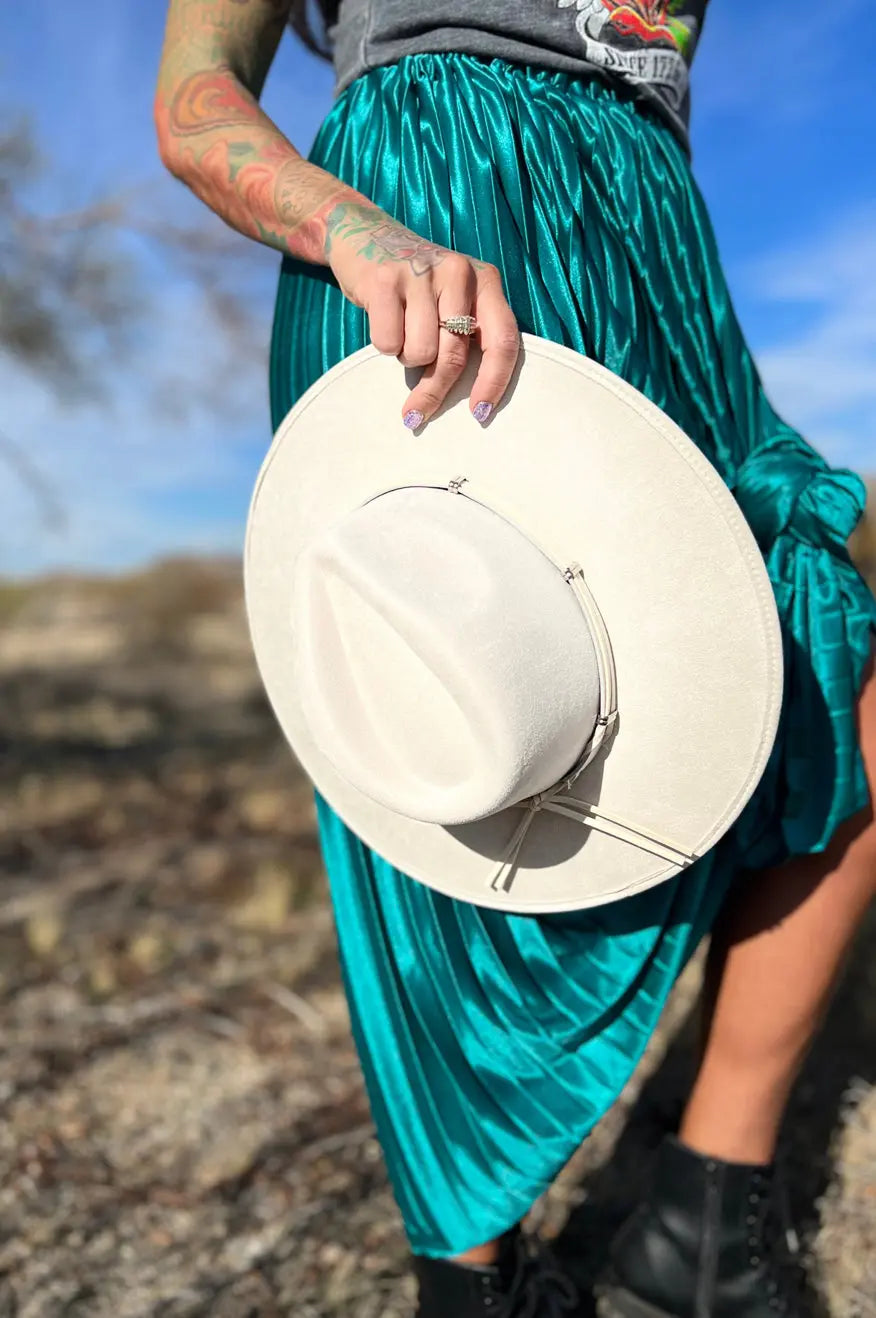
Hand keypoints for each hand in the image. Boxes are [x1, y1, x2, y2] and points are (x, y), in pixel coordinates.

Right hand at [324, 197, 519, 427]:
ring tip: (401, 331)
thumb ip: (468, 335)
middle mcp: (459, 272)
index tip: (479, 414)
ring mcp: (421, 273)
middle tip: (416, 412)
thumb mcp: (453, 298)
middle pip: (453, 357)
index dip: (493, 383)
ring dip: (406, 357)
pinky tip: (383, 320)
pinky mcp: (384, 279)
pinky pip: (388, 342)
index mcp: (485, 280)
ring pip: (419, 354)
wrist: (363, 234)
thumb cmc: (415, 284)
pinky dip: (383, 344)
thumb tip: (471, 401)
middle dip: (434, 391)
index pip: (503, 341)